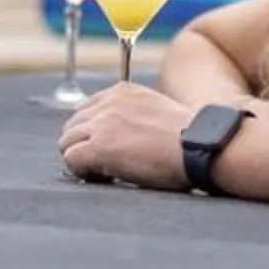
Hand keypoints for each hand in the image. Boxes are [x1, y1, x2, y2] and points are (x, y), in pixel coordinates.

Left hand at [60, 81, 197, 189]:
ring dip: (81, 160)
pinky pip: (71, 160)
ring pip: (67, 143)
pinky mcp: (100, 147)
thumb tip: (120, 137)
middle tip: (103, 165)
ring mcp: (102, 124)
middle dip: (82, 146)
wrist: (201, 147)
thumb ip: (133, 115)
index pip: (86, 109)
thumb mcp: (157, 112)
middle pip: (72, 126)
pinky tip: (105, 177)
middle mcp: (108, 103)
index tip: (106, 148)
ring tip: (105, 172)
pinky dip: (82, 172)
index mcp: (122, 91)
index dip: (91, 133)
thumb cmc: (189, 139)